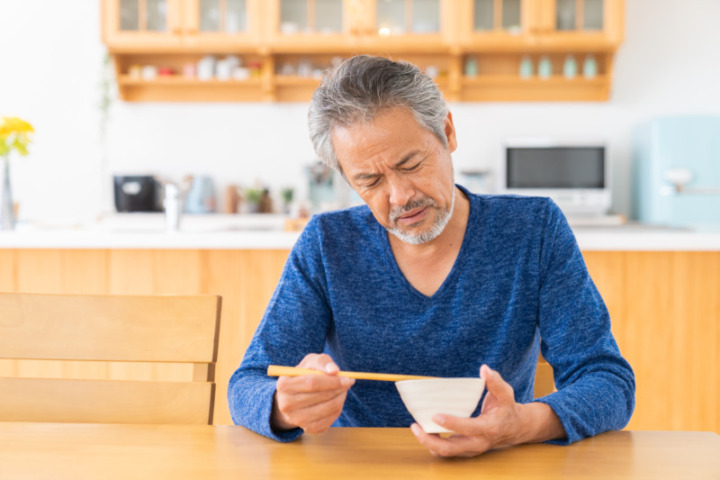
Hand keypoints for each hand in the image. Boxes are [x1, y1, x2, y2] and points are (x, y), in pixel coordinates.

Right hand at [271, 353, 354, 433]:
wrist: (294, 397)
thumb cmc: (304, 375)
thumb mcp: (311, 362)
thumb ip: (322, 362)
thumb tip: (334, 371)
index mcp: (284, 385)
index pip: (312, 383)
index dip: (332, 381)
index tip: (347, 378)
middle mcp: (286, 405)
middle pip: (320, 397)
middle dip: (339, 388)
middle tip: (349, 382)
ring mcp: (296, 419)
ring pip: (328, 408)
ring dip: (341, 397)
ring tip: (343, 389)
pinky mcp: (308, 429)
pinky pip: (330, 419)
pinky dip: (338, 408)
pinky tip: (336, 399)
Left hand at [410, 365, 564, 457]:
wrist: (514, 428)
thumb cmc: (507, 408)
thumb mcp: (506, 394)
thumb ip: (495, 381)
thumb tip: (485, 369)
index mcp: (488, 428)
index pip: (468, 428)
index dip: (451, 423)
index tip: (435, 415)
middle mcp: (478, 443)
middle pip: (451, 449)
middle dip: (430, 440)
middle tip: (416, 426)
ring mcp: (470, 449)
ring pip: (446, 452)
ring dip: (429, 442)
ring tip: (416, 428)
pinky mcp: (465, 450)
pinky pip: (446, 451)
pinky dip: (433, 443)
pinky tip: (425, 430)